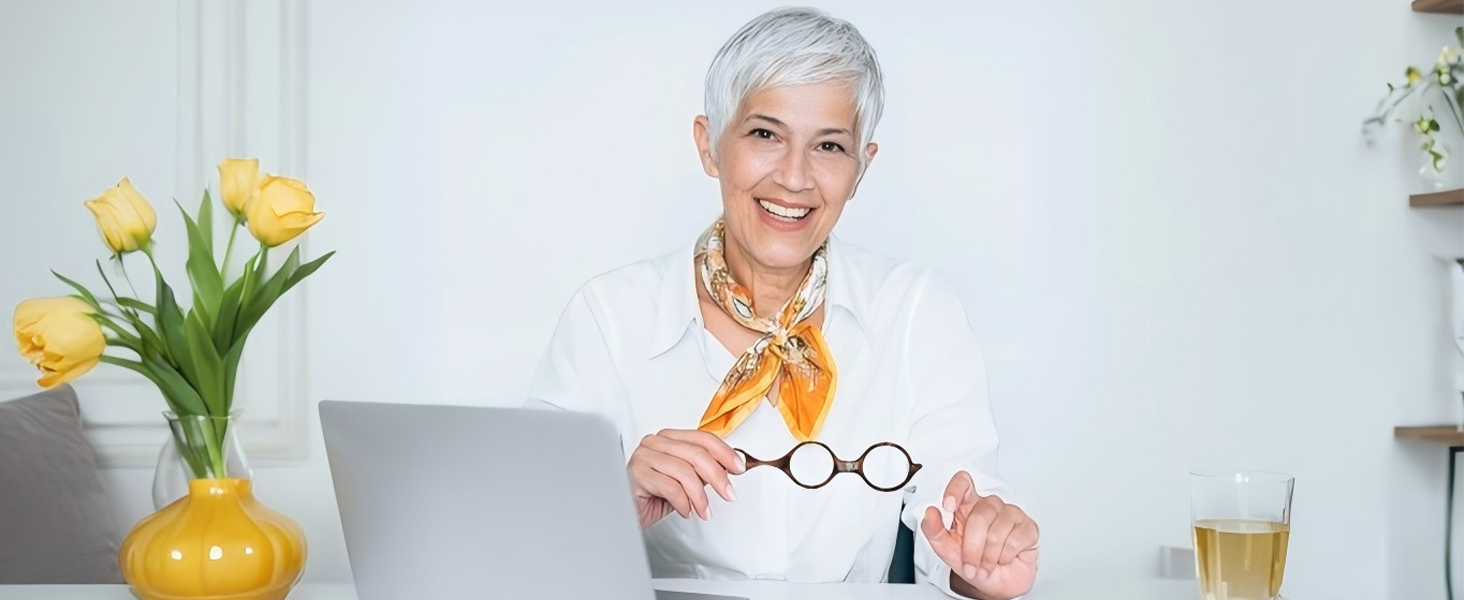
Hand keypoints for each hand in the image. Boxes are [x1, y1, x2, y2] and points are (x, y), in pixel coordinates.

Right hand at [626, 429, 743, 527]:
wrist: (627, 514)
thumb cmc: (653, 497)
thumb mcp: (684, 482)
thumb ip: (702, 471)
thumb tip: (729, 468)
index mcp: (668, 438)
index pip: (702, 437)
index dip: (724, 452)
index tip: (738, 468)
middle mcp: (655, 442)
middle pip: (696, 453)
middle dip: (718, 476)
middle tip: (728, 493)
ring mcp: (644, 456)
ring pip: (685, 472)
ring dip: (700, 497)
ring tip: (703, 511)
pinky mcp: (637, 473)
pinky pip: (670, 487)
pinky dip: (683, 503)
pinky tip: (685, 511)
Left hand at [919, 471, 1038, 599]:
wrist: (997, 584)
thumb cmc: (975, 564)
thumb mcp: (948, 551)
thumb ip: (935, 532)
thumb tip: (929, 514)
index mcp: (968, 506)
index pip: (963, 482)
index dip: (955, 490)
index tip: (948, 507)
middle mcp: (990, 506)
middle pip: (979, 515)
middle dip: (972, 548)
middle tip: (971, 565)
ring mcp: (1011, 514)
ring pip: (997, 531)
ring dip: (988, 557)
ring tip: (986, 565)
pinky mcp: (1028, 527)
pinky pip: (1015, 540)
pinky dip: (1005, 556)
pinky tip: (1004, 558)